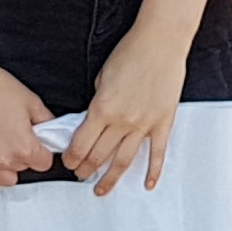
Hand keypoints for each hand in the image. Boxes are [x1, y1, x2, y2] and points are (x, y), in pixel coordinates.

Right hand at [0, 57, 62, 194]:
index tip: (36, 143)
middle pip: (24, 169)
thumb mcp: (32, 101)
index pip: (44, 164)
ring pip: (5, 179)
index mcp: (24, 146)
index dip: (42, 151)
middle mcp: (4, 159)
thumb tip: (52, 133)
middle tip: (16, 137)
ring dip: (7, 168)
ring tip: (2, 148)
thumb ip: (46, 122)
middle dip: (23, 155)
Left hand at [63, 26, 190, 193]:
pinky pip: (157, 153)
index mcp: (102, 108)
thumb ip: (97, 102)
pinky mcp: (162, 123)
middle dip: (86, 169)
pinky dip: (152, 172)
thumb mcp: (101, 76)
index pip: (81, 144)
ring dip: (111, 178)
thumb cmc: (131, 52)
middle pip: (99, 156)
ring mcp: (144, 124)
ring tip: (102, 189)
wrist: (160, 42)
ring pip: (124, 161)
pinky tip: (146, 184)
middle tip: (80, 176)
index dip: (72, 158)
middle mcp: (122, 121)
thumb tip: (94, 119)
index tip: (68, 163)